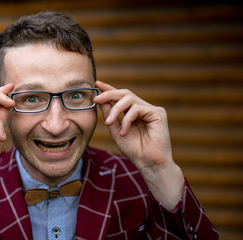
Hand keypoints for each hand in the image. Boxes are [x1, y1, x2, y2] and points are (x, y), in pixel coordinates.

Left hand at [94, 81, 183, 207]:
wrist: (148, 163)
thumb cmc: (134, 150)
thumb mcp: (116, 131)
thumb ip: (109, 115)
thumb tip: (100, 100)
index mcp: (133, 112)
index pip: (120, 97)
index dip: (109, 89)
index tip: (97, 84)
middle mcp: (143, 108)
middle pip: (124, 93)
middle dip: (108, 94)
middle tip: (96, 99)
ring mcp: (151, 110)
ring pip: (129, 98)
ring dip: (115, 110)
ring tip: (109, 123)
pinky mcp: (158, 113)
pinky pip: (137, 108)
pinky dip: (127, 119)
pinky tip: (125, 132)